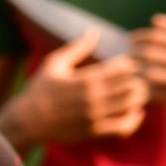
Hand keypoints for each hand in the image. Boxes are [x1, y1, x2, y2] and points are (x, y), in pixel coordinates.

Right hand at [1, 29, 147, 145]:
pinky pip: (124, 128)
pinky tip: (134, 113)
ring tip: (133, 94)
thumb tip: (94, 31)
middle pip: (132, 86)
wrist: (27, 121)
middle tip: (132, 79)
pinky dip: (134, 120)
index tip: (124, 65)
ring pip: (132, 105)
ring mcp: (95, 118)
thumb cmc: (40, 89)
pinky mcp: (94, 133)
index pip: (123, 68)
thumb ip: (77, 48)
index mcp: (86, 80)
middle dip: (136, 80)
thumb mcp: (54, 63)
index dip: (128, 64)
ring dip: (137, 98)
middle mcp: (93, 99)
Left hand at [131, 15, 165, 109]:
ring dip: (137, 75)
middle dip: (134, 54)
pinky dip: (145, 92)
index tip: (132, 39)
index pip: (159, 35)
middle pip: (152, 54)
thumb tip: (155, 20)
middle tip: (127, 56)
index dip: (141, 37)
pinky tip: (139, 90)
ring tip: (130, 74)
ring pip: (152, 76)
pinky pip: (159, 96)